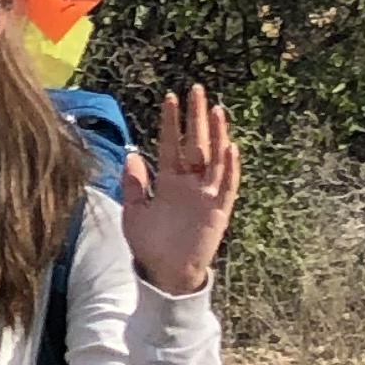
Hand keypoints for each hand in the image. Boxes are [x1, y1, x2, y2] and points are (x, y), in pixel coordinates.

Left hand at [122, 84, 240, 295]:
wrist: (165, 274)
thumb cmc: (149, 244)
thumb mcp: (134, 211)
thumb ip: (135, 184)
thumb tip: (132, 156)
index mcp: (168, 182)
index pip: (171, 145)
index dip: (171, 123)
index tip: (170, 98)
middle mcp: (189, 184)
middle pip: (196, 144)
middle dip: (196, 118)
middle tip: (198, 90)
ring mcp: (205, 196)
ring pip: (214, 159)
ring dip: (217, 136)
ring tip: (217, 110)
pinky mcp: (217, 212)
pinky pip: (226, 187)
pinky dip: (229, 169)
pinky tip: (231, 149)